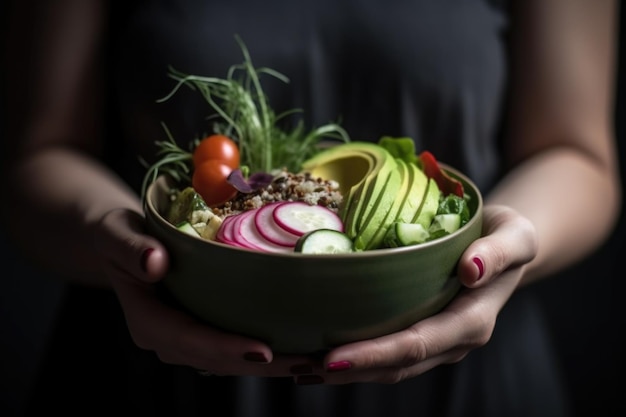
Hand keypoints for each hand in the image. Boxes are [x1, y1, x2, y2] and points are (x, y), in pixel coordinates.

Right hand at [93, 208, 306, 376]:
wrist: (121, 244)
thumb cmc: (119, 236)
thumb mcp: (117, 233)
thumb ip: (130, 248)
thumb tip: (154, 262)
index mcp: (148, 321)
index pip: (190, 340)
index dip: (226, 348)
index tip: (264, 351)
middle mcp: (168, 339)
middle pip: (219, 360)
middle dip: (264, 366)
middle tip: (308, 363)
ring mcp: (186, 339)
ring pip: (230, 360)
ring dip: (272, 365)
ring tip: (313, 361)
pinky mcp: (201, 330)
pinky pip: (233, 347)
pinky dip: (265, 351)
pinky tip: (295, 347)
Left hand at [292, 204, 537, 384]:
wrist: (505, 247)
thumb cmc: (507, 237)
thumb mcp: (515, 236)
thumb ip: (498, 252)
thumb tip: (470, 269)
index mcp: (471, 323)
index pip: (416, 345)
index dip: (375, 355)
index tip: (332, 359)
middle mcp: (450, 341)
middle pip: (393, 366)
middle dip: (344, 371)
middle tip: (294, 366)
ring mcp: (433, 341)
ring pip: (384, 366)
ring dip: (339, 370)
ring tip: (293, 365)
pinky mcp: (419, 331)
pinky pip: (384, 351)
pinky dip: (350, 356)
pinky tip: (316, 352)